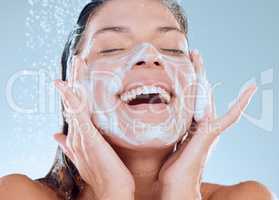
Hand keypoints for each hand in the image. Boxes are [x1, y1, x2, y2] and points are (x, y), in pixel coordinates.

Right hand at [53, 56, 134, 199]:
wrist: (112, 191)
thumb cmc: (105, 175)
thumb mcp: (86, 157)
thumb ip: (71, 146)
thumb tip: (57, 136)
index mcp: (78, 137)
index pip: (72, 109)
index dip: (70, 92)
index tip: (71, 79)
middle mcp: (76, 134)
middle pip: (72, 102)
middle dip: (72, 80)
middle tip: (76, 61)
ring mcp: (80, 135)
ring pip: (74, 102)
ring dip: (73, 81)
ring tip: (76, 61)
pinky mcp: (87, 137)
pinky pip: (77, 113)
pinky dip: (70, 98)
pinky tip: (65, 85)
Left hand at [157, 50, 256, 199]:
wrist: (176, 185)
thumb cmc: (170, 169)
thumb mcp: (168, 143)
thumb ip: (171, 130)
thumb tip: (158, 121)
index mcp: (191, 126)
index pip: (192, 98)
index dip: (190, 82)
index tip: (185, 69)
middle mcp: (201, 124)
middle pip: (200, 92)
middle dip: (196, 72)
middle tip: (191, 53)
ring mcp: (208, 128)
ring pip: (206, 95)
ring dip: (203, 74)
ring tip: (198, 56)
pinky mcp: (212, 133)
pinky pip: (230, 116)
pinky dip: (241, 103)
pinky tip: (251, 89)